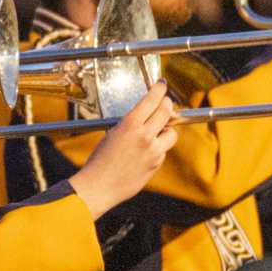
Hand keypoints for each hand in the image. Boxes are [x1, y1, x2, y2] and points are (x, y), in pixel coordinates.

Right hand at [68, 82, 176, 217]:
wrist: (99, 186)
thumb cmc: (100, 160)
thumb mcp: (113, 133)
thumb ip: (132, 124)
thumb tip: (147, 116)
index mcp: (130, 124)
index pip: (152, 99)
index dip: (159, 89)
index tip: (162, 85)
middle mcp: (145, 135)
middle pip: (167, 111)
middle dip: (167, 104)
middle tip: (165, 102)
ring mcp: (153, 151)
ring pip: (172, 133)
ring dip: (167, 129)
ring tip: (158, 131)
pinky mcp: (156, 164)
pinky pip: (163, 150)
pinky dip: (158, 148)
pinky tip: (145, 152)